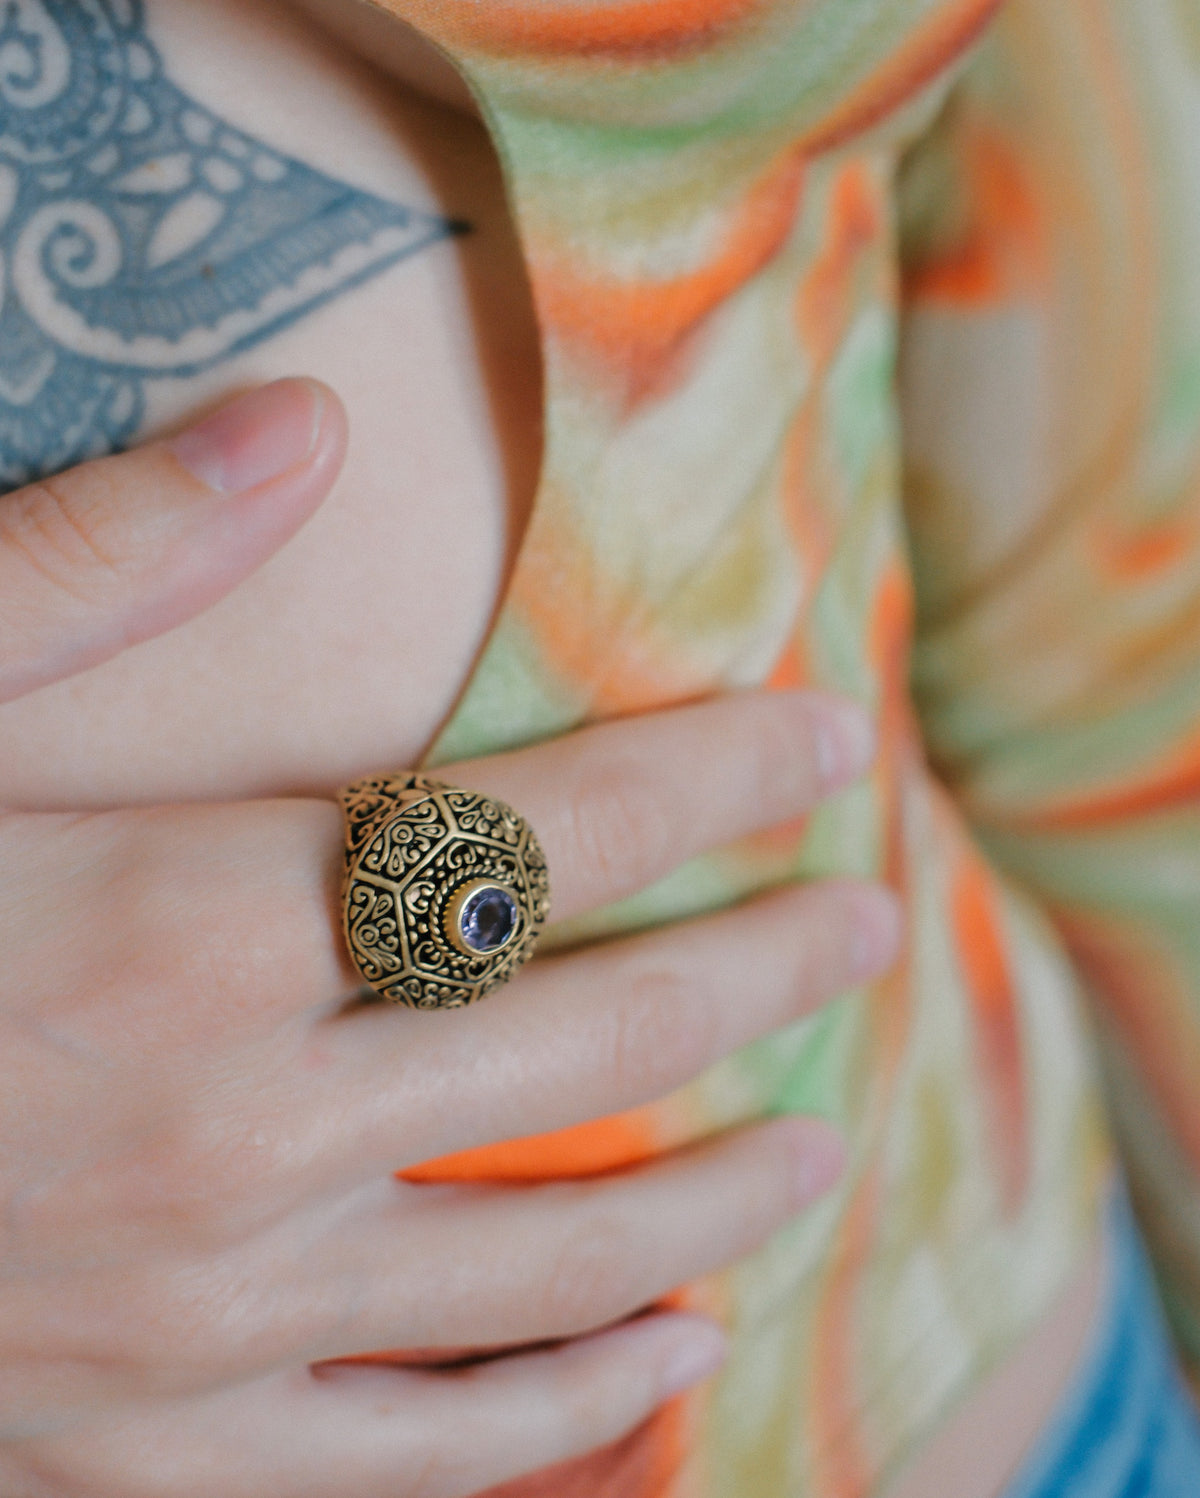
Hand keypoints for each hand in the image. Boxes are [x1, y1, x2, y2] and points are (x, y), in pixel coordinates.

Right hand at [0, 397, 900, 1496]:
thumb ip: (108, 561)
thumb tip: (300, 423)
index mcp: (184, 930)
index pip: (543, 832)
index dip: (713, 772)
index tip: (828, 742)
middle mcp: (234, 1132)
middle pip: (596, 1039)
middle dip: (767, 963)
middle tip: (872, 919)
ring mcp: (209, 1320)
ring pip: (554, 1266)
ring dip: (722, 1193)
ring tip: (828, 1143)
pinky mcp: (158, 1451)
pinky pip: (428, 1452)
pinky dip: (574, 1406)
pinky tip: (681, 1349)